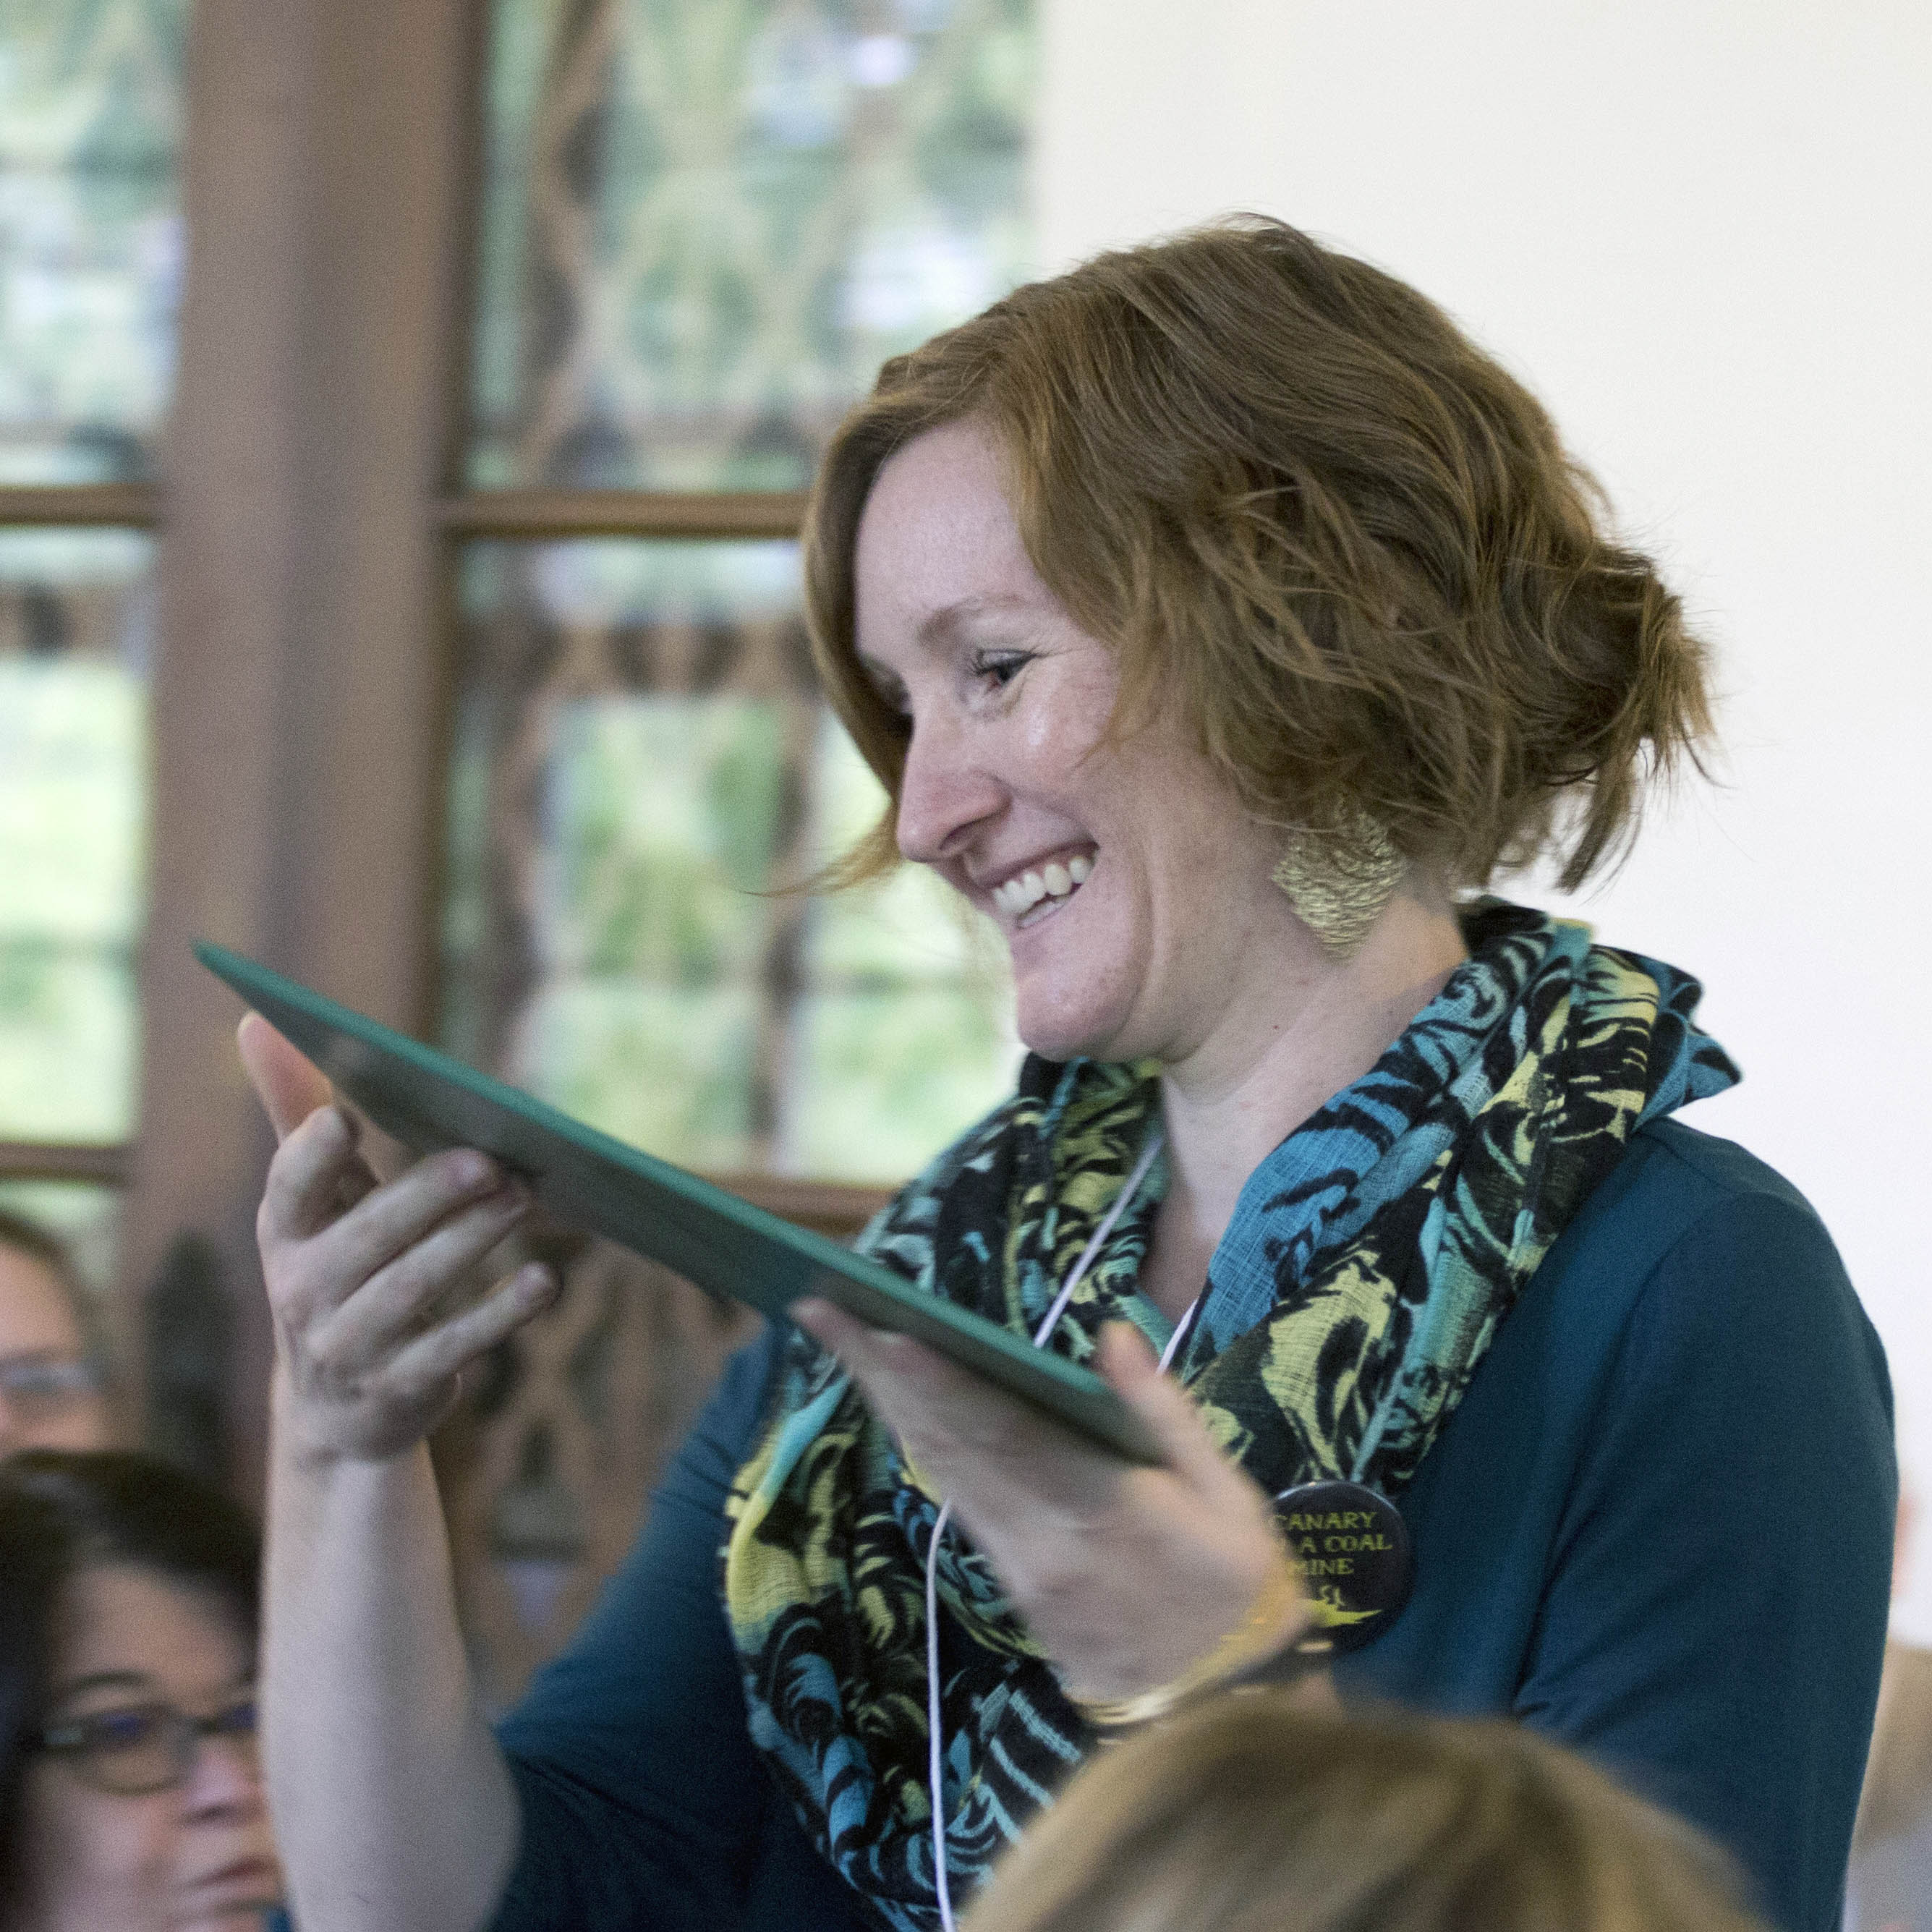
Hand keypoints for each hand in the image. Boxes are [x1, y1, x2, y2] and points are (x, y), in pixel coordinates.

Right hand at [241, 1013, 558, 1463]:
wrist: (339, 1409)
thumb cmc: (336, 1266)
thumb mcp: (314, 1201)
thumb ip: (295, 1113)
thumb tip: (258, 1019)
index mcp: (283, 1235)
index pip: (288, 1193)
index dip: (310, 1159)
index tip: (344, 1119)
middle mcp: (306, 1293)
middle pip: (370, 1239)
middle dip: (428, 1196)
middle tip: (489, 1159)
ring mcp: (351, 1347)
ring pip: (417, 1289)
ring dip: (473, 1239)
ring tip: (527, 1195)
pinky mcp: (402, 1387)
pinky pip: (456, 1346)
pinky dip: (501, 1313)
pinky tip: (544, 1279)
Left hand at [791, 1302, 1309, 1702]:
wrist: (1224, 1715)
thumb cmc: (1238, 1588)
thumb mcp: (1229, 1498)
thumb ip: (1164, 1413)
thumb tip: (1111, 1332)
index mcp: (1103, 1510)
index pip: (1004, 1433)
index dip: (940, 1380)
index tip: (883, 1329)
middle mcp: (1040, 1539)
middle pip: (945, 1444)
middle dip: (878, 1371)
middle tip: (817, 1301)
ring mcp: (1016, 1568)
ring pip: (939, 1470)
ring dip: (886, 1400)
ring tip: (840, 1331)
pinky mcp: (1009, 1585)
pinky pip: (956, 1498)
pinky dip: (921, 1439)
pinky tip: (898, 1397)